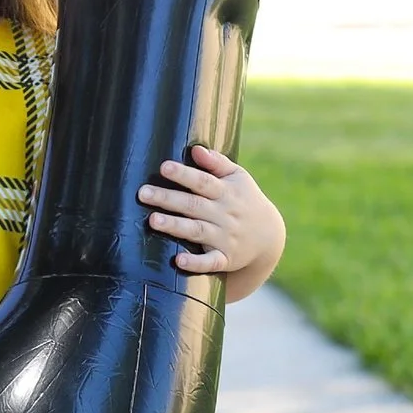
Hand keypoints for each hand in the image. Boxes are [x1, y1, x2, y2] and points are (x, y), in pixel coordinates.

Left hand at [137, 145, 287, 298]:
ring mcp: (225, 238)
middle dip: (168, 199)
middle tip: (143, 193)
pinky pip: (210, 262)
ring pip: (197, 231)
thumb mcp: (239, 178)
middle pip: (193, 205)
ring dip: (175, 226)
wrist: (268, 237)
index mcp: (226, 192)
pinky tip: (179, 260)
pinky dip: (195, 263)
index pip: (203, 181)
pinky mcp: (224, 259)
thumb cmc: (246, 200)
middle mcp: (224, 214)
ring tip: (153, 220)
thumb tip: (196, 149)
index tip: (164, 167)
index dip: (184, 174)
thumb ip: (217, 163)